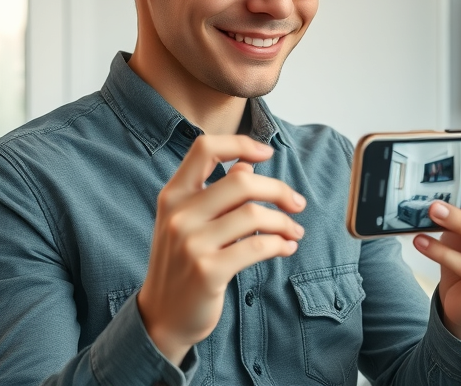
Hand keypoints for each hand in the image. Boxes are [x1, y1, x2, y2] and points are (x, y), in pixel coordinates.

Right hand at [137, 135, 306, 362]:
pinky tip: (287, 248)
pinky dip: (280, 245)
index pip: (205, 149)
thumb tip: (248, 166)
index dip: (240, 143)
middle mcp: (179, 215)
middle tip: (297, 204)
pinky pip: (257, 247)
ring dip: (284, 223)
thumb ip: (217, 193)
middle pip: (243, 182)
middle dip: (279, 190)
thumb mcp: (190, 222)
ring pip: (255, 216)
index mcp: (173, 195)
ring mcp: (191, 243)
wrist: (162, 316)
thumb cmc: (183, 263)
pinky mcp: (208, 271)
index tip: (267, 153)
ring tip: (294, 232)